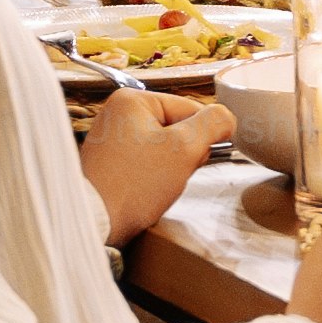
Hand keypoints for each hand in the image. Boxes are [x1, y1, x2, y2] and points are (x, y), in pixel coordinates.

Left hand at [77, 87, 232, 242]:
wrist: (94, 222)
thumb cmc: (134, 184)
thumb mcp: (184, 148)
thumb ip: (213, 124)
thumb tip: (227, 117)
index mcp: (132, 100)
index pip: (191, 109)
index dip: (202, 137)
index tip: (196, 159)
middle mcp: (117, 114)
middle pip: (177, 128)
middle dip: (184, 155)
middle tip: (170, 174)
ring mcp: (111, 139)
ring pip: (164, 149)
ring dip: (171, 169)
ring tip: (155, 185)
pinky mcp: (110, 163)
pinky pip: (146, 164)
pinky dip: (153, 178)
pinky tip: (145, 191)